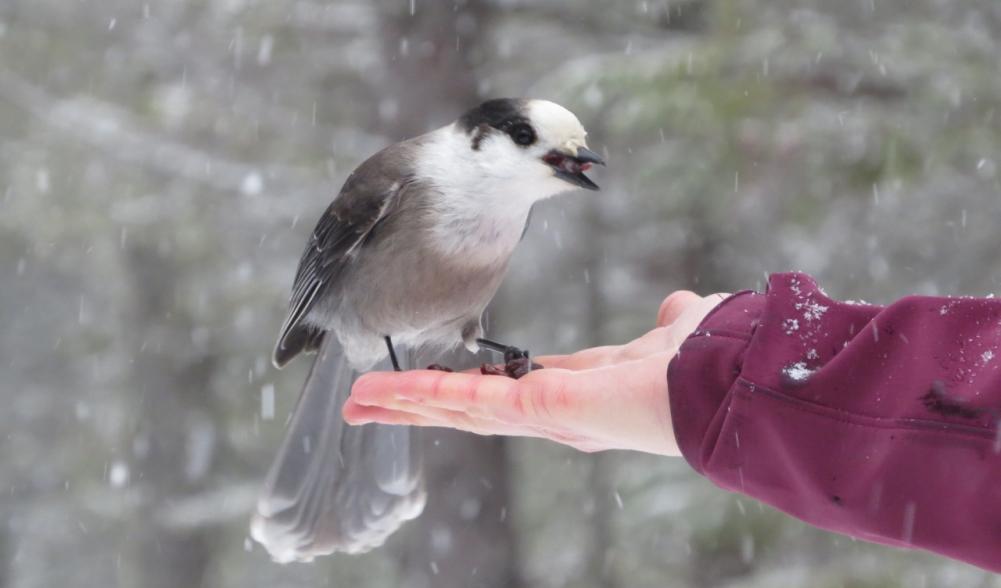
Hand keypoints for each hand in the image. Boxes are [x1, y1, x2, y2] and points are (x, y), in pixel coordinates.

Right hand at [344, 291, 729, 454]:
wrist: (728, 383)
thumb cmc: (710, 362)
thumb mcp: (677, 333)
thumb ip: (670, 324)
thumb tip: (679, 307)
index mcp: (573, 392)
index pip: (503, 392)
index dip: (466, 387)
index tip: (435, 385)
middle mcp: (550, 412)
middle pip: (465, 408)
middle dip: (415, 405)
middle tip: (366, 401)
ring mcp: (540, 416)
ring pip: (455, 409)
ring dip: (404, 403)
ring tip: (357, 400)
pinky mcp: (537, 410)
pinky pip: (467, 402)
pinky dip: (421, 395)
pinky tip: (382, 391)